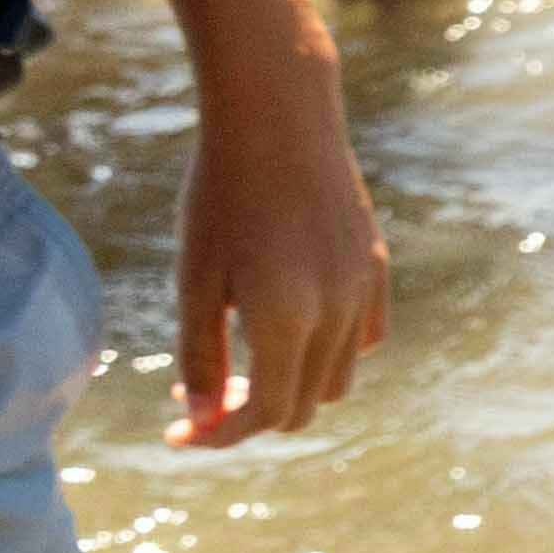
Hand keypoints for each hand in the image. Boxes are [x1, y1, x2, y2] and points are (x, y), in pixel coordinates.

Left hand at [166, 127, 388, 445]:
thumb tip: (205, 420)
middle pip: (304, 405)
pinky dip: (329, 352)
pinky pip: (365, 336)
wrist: (278, 118)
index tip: (177, 433)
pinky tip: (289, 328)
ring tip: (243, 362)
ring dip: (291, 387)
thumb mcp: (196, 280)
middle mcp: (338, 311)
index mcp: (288, 317)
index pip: (265, 412)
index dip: (220, 434)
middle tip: (199, 397)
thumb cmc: (221, 195)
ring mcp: (365, 288)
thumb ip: (202, 356)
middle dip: (250, 415)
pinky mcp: (376, 264)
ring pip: (338, 377)